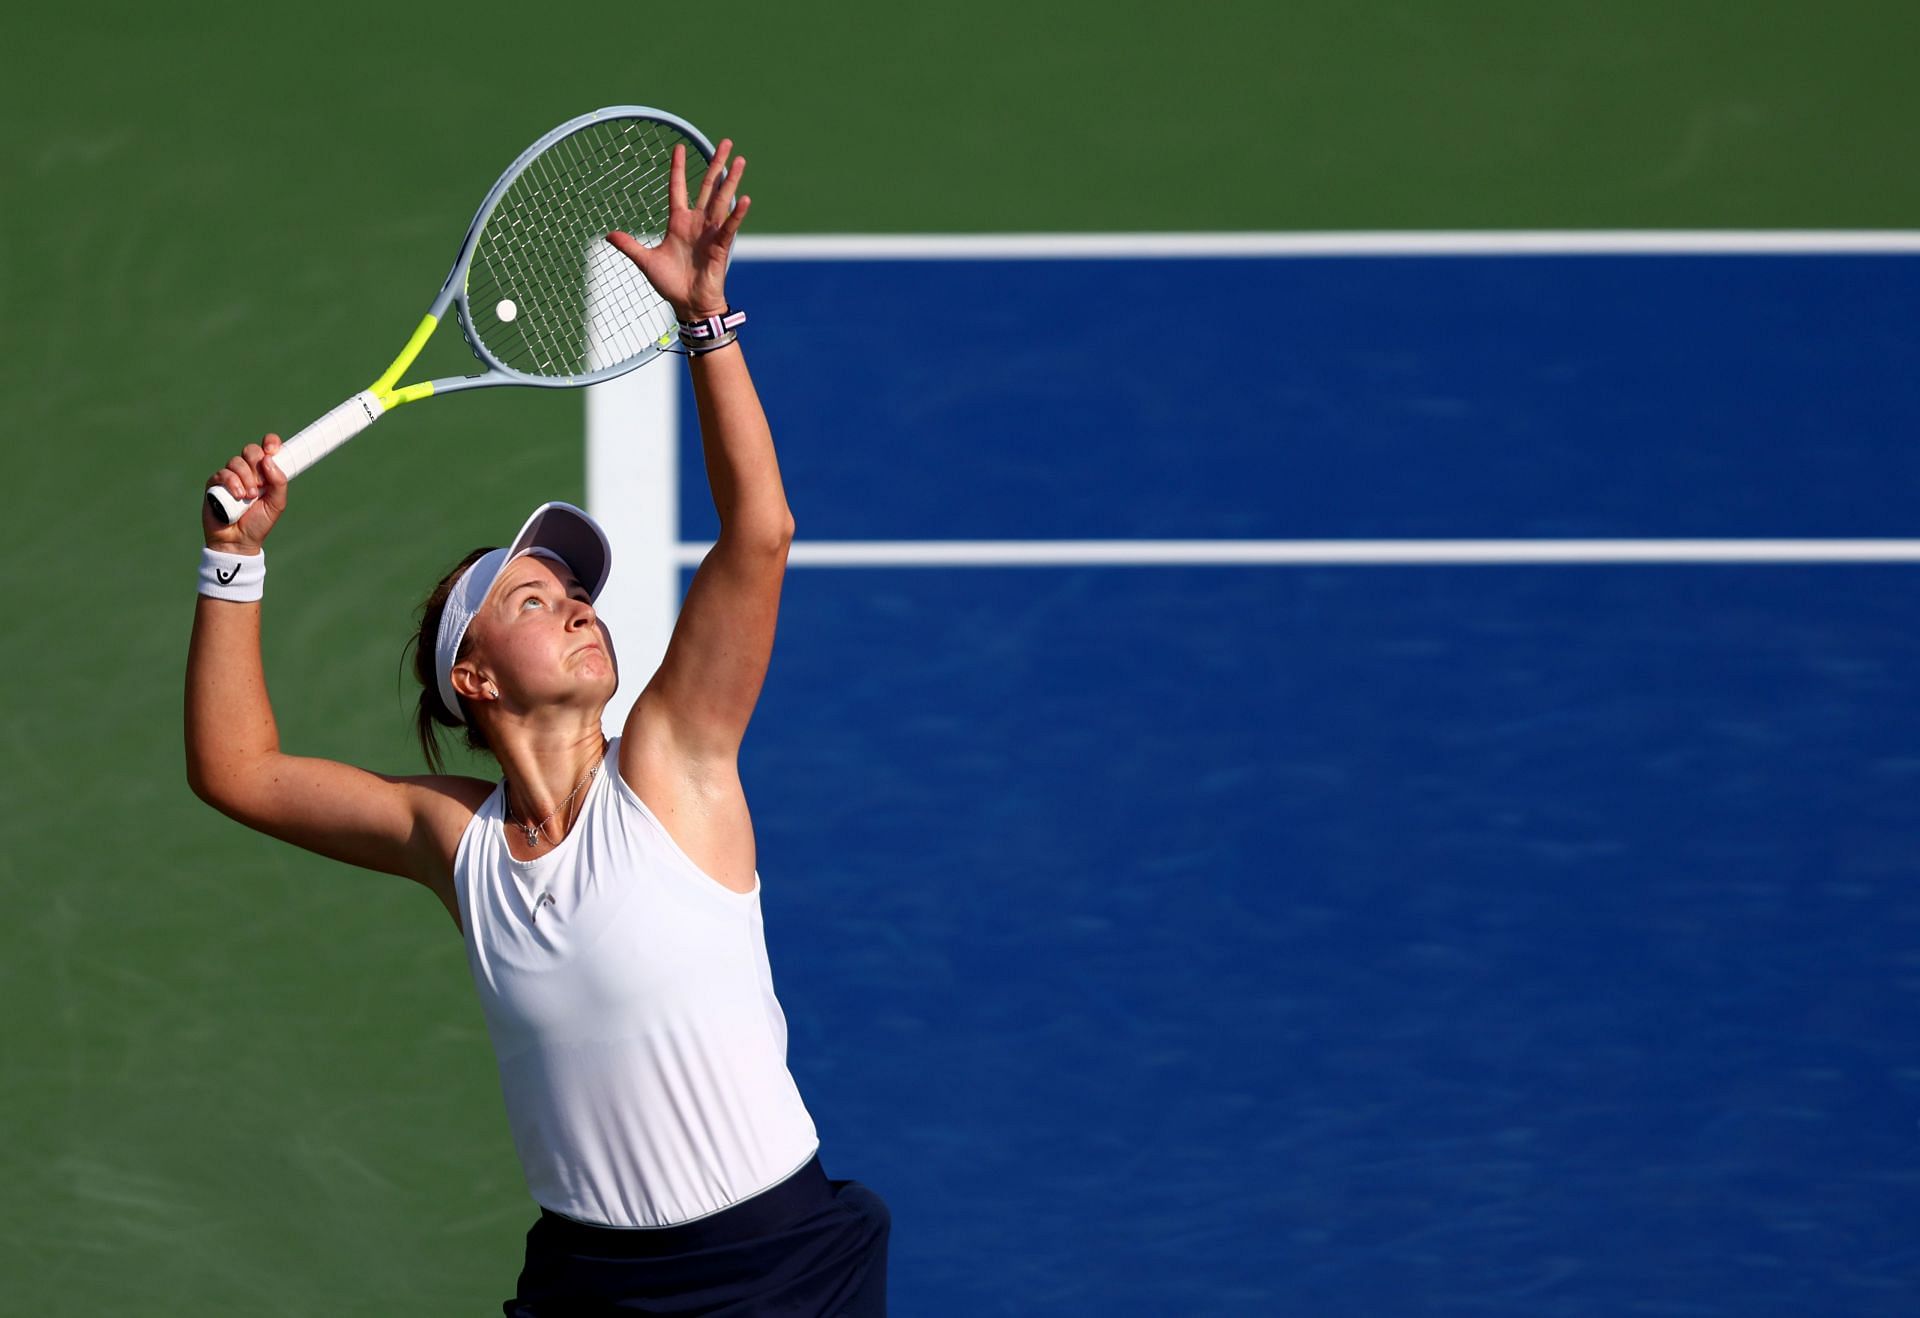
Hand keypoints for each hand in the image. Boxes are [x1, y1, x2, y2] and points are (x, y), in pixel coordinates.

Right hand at [203, 434, 287, 551]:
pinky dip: (232, 482)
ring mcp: (230, 476)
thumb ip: (279, 482)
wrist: (238, 541)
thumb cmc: (258, 523)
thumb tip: (269, 459)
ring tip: (249, 497)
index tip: (273, 449)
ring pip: (237, 461)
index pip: (267, 449)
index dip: (271, 443)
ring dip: (246, 478)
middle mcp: (248, 472)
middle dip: (257, 463)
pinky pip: (223, 473)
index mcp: (265, 473)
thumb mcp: (277, 503)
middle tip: (261, 484)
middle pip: (251, 450)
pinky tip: (238, 496)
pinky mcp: (215, 484)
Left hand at [605, 138, 749, 321]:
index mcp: (679, 222)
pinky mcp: (721, 246)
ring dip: (731, 180)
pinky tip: (744, 199)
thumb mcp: (646, 261)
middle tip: (726, 142)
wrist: (689, 305)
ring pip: (722, 200)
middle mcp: (697, 222)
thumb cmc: (671, 284)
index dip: (678, 168)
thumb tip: (608, 235)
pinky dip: (737, 214)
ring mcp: (711, 232)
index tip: (678, 146)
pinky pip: (730, 226)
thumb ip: (630, 246)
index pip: (678, 188)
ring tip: (740, 160)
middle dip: (716, 164)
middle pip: (707, 186)